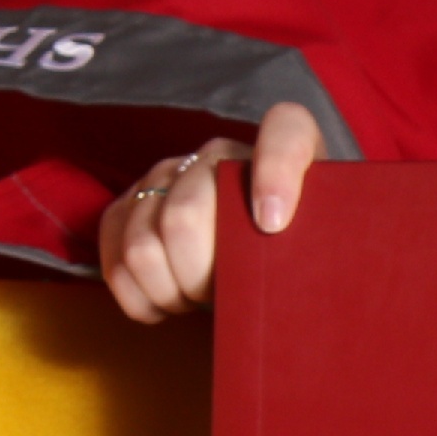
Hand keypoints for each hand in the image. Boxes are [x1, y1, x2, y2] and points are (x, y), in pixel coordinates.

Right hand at [97, 98, 323, 323]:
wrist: (259, 259)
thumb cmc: (297, 260)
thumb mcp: (322, 253)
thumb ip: (321, 248)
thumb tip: (302, 268)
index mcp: (283, 151)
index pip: (286, 131)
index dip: (275, 173)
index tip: (272, 225)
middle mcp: (220, 154)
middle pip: (186, 218)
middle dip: (200, 278)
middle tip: (225, 297)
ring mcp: (168, 175)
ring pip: (142, 247)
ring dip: (170, 291)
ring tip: (199, 299)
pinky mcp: (129, 205)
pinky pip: (114, 255)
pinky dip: (139, 296)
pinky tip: (167, 303)